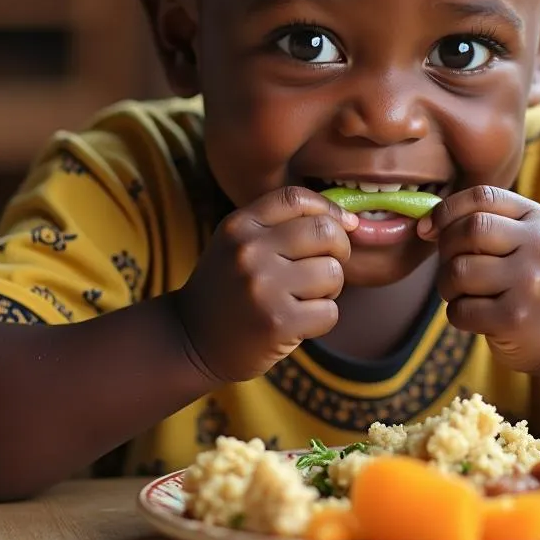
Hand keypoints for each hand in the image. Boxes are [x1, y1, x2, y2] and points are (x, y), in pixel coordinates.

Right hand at [175, 187, 357, 383]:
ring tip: (303, 298)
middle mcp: (249, 251)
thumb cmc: (228, 288)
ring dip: (329, 290)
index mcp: (239, 225)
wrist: (189, 341)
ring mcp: (263, 287)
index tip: (344, 225)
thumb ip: (282, 226)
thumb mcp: (238, 244)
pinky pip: (330, 312)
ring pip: (333, 273)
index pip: (296, 198)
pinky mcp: (278, 323)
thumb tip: (350, 221)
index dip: (329, 209)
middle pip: (325, 232)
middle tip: (325, 268)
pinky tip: (296, 323)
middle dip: (338, 251)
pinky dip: (321, 320)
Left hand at [417, 185, 539, 374]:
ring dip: (447, 285)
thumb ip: (478, 223)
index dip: (447, 209)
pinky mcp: (515, 319)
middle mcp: (539, 247)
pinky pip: (461, 309)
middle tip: (451, 266)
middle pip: (470, 230)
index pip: (482, 196)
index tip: (430, 228)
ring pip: (460, 271)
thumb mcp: (520, 240)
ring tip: (462, 293)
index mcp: (537, 218)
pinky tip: (476, 316)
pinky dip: (457, 314)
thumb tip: (423, 224)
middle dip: (446, 249)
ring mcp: (530, 284)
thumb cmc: (528, 278)